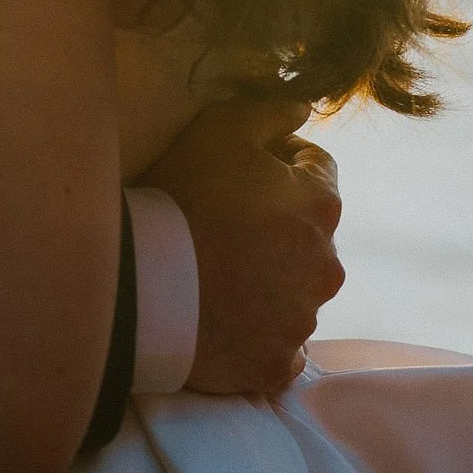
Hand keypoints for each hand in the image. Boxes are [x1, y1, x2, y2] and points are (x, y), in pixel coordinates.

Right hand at [143, 97, 344, 397]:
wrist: (146, 284)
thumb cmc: (182, 198)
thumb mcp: (220, 130)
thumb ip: (270, 111)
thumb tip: (303, 109)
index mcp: (321, 204)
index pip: (317, 168)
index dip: (278, 162)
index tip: (238, 172)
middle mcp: (327, 264)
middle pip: (309, 232)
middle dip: (279, 224)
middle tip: (224, 224)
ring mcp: (304, 318)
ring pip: (295, 288)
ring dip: (270, 277)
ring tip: (217, 272)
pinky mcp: (276, 363)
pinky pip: (279, 344)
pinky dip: (259, 331)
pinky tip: (224, 316)